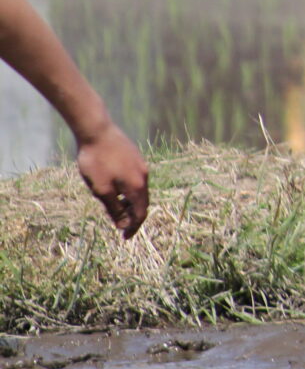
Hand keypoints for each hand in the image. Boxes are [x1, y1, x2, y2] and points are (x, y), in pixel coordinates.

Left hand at [75, 123, 148, 239]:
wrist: (97, 131)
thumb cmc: (97, 162)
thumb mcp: (101, 190)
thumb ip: (114, 208)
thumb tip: (123, 224)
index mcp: (137, 187)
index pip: (140, 213)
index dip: (133, 227)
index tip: (124, 237)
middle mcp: (144, 176)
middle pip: (143, 202)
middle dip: (133, 216)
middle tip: (120, 224)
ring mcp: (141, 165)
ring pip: (139, 190)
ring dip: (130, 202)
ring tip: (115, 207)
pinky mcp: (136, 156)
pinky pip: (136, 179)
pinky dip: (129, 189)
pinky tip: (116, 187)